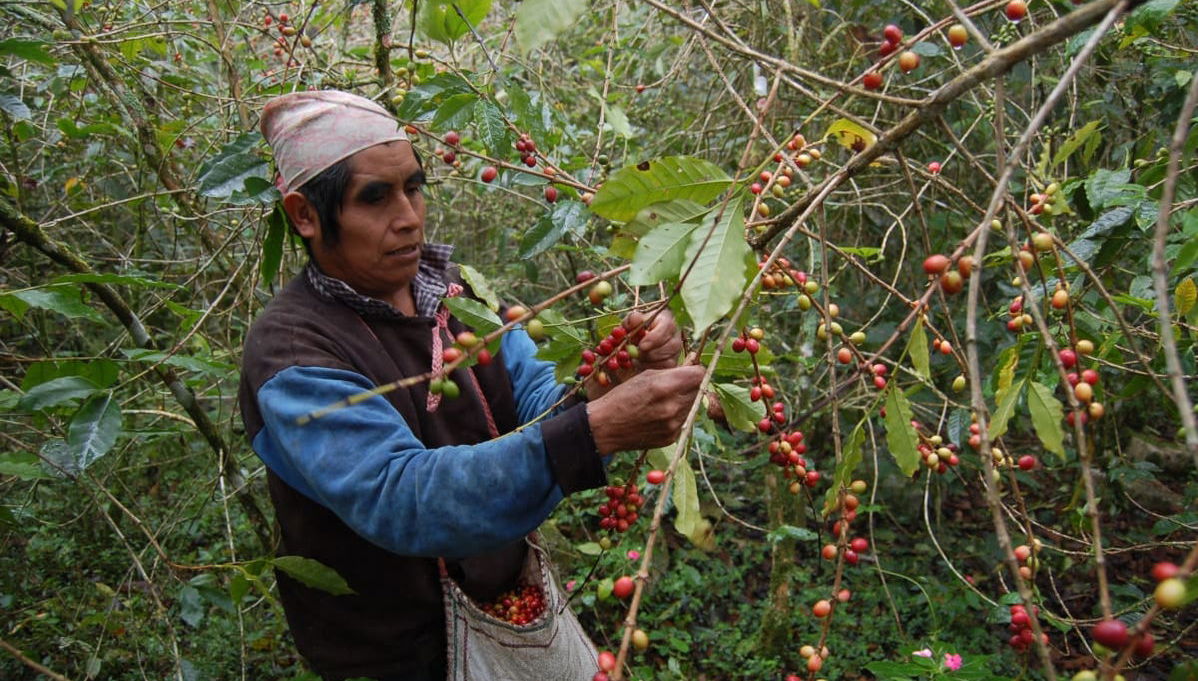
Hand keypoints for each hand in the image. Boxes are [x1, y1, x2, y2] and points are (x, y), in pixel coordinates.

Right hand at [585, 365, 705, 454]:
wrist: (605, 427)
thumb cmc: (622, 397)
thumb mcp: (645, 376)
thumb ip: (671, 372)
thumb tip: (694, 365)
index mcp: (665, 387)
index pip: (699, 375)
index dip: (695, 371)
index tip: (689, 371)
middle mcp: (672, 406)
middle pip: (698, 391)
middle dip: (689, 386)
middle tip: (674, 386)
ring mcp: (673, 424)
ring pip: (692, 406)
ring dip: (683, 401)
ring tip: (664, 401)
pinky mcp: (671, 437)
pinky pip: (683, 421)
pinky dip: (676, 416)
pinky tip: (659, 415)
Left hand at [624, 309, 682, 369]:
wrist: (641, 338)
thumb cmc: (638, 327)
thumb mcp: (633, 320)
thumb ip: (632, 319)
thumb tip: (633, 323)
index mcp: (667, 320)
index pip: (667, 327)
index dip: (655, 338)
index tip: (642, 345)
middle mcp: (676, 335)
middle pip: (671, 346)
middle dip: (651, 354)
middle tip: (635, 356)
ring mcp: (676, 351)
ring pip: (669, 361)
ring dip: (649, 363)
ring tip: (635, 360)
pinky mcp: (673, 363)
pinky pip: (665, 370)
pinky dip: (652, 369)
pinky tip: (640, 365)